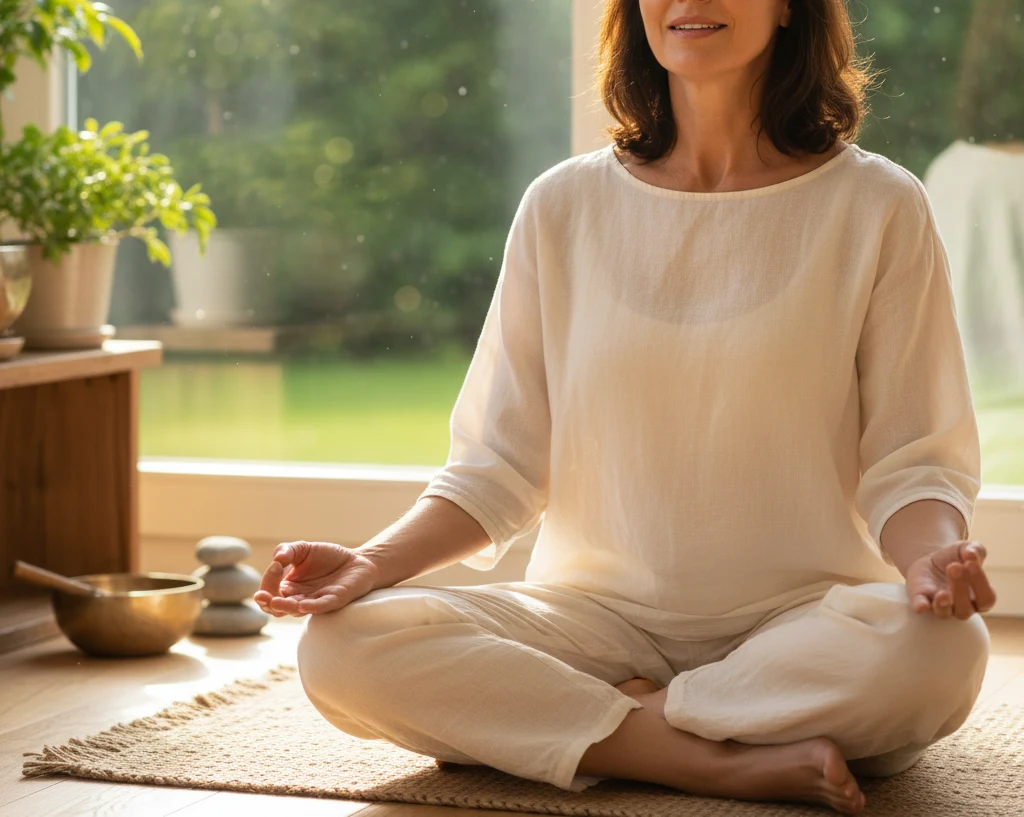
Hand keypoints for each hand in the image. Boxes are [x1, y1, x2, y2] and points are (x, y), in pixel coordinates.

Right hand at [253, 541, 380, 616]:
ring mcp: (316, 601)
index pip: (270, 590)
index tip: (277, 564)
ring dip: (285, 607)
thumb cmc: (328, 557)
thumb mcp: (303, 549)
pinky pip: (321, 607)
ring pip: (296, 610)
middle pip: (277, 607)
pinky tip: (302, 605)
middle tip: (262, 595)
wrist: (358, 560)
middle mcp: (299, 598)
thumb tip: (276, 558)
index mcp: (289, 587)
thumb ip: (287, 550)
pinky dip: (311, 607)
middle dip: (268, 602)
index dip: (268, 580)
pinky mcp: (334, 600)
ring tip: (275, 602)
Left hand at [904, 540, 996, 619]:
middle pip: (965, 608)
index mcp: (979, 596)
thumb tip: (971, 554)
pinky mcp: (921, 600)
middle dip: (960, 588)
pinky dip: (922, 607)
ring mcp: (941, 606)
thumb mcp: (968, 549)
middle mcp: (962, 606)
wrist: (932, 558)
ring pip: (945, 613)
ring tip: (942, 593)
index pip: (986, 598)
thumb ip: (975, 550)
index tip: (971, 563)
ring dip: (943, 604)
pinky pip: (922, 609)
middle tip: (954, 567)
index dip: (980, 582)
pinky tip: (923, 605)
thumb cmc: (957, 557)